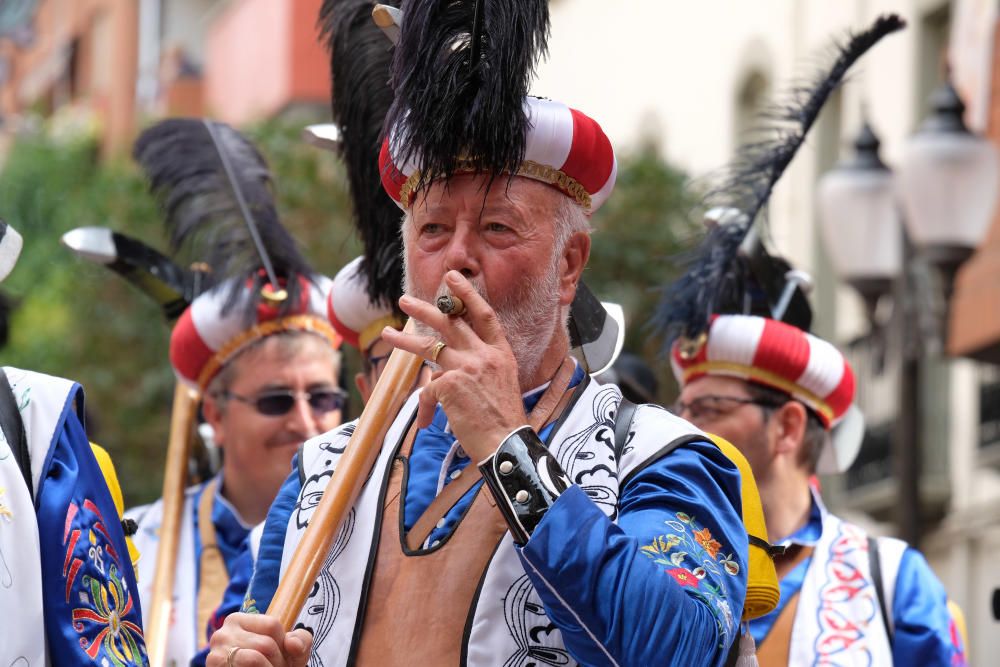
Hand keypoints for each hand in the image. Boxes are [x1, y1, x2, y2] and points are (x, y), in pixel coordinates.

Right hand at [206, 613, 311, 666]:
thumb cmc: (270, 665)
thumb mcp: (289, 651)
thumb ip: (301, 641)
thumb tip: (293, 644)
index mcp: (237, 620)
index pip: (272, 625)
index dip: (284, 644)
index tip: (282, 655)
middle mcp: (222, 634)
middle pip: (265, 644)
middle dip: (278, 662)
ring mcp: (216, 655)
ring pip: (255, 659)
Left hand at [381, 270, 527, 461]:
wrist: (506, 445)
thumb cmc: (504, 421)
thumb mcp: (500, 385)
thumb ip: (479, 369)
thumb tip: (448, 369)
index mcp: (501, 353)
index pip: (484, 315)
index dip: (468, 295)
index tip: (453, 279)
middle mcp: (485, 355)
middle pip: (450, 323)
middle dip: (425, 309)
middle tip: (406, 300)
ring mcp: (468, 367)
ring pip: (429, 347)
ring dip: (405, 340)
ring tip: (387, 333)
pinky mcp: (451, 385)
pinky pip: (428, 391)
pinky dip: (425, 408)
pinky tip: (425, 422)